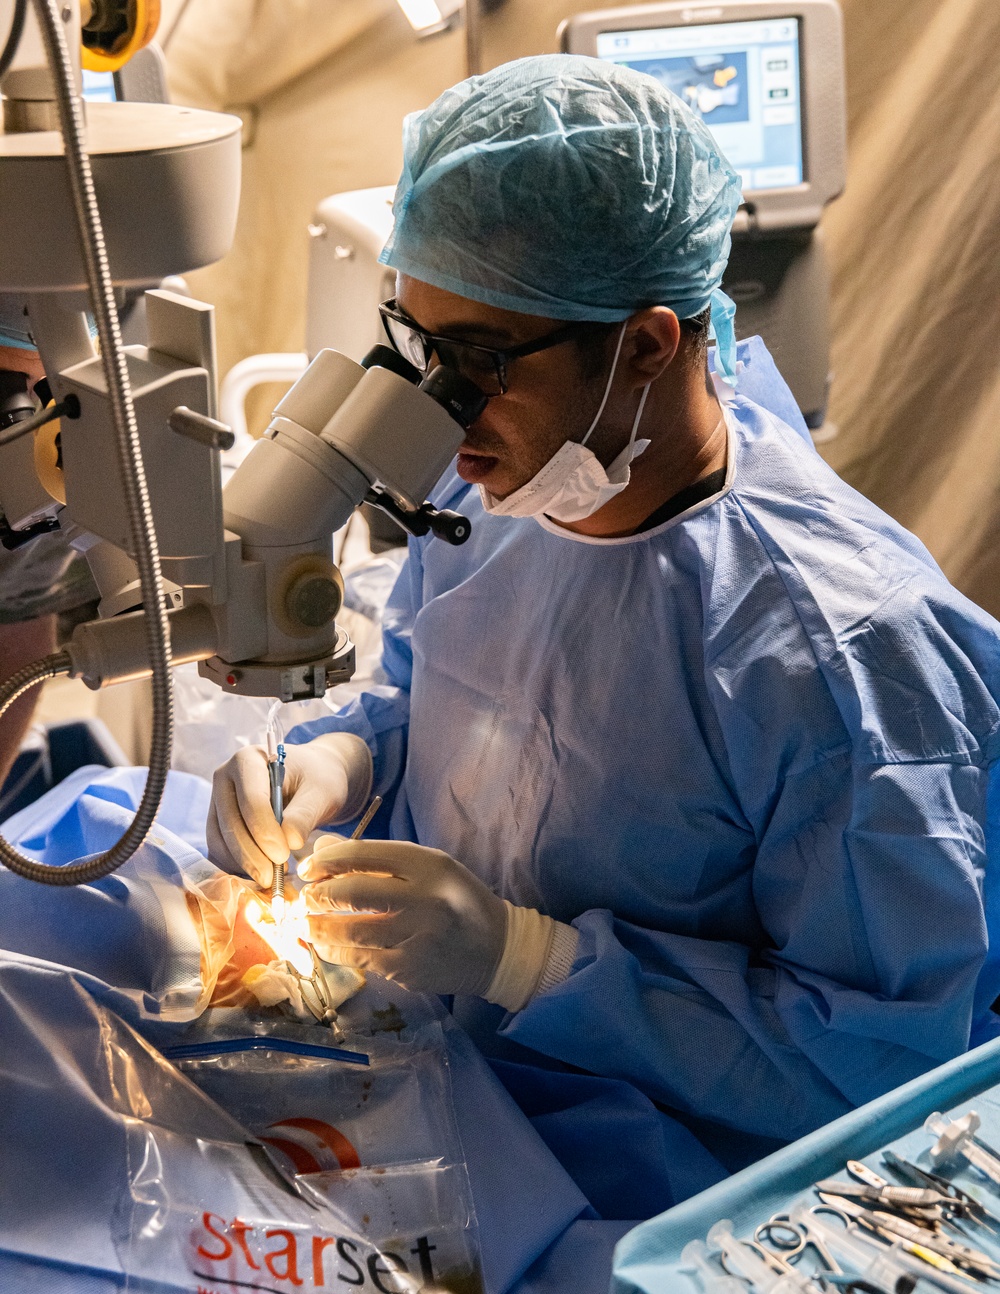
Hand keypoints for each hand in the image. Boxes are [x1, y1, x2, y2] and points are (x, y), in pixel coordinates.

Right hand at [207, 733, 372, 886]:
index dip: (264, 830)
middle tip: (272, 878)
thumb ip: (305, 814)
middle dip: (251, 854)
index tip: (283, 855)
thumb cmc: (318, 780)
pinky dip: (236, 867)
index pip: (250, 799)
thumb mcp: (322, 792)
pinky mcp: (217, 823)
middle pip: (230, 822)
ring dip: (242, 864)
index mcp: (249, 760)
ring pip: (221, 840)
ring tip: (271, 879)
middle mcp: (225, 778)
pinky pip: (220, 850)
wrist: (310, 780)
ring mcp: (217, 801)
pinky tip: (259, 877)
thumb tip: (290, 842)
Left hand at [299, 838, 507, 995]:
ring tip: (306, 923)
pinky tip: (326, 946)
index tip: (308, 868)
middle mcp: (424, 899)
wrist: (496, 948)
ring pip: (350, 932)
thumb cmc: (456, 900)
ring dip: (318, 927)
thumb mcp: (427, 867)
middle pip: (353, 892)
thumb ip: (377, 858)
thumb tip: (321, 852)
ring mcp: (417, 938)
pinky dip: (335, 952)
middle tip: (305, 897)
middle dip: (318, 894)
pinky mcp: (410, 970)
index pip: (364, 855)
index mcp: (429, 865)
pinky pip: (360, 960)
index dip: (327, 860)